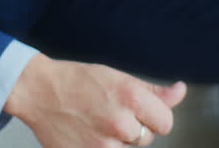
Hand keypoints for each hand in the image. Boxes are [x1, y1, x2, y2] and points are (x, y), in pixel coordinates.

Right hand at [5, 53, 186, 146]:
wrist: (38, 92)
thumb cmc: (77, 81)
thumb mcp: (119, 77)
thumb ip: (154, 91)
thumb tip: (180, 91)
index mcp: (131, 96)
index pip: (166, 123)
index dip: (154, 118)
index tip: (141, 113)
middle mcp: (121, 122)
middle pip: (147, 138)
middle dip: (134, 129)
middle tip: (110, 114)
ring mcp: (104, 145)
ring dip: (118, 142)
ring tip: (97, 125)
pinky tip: (89, 136)